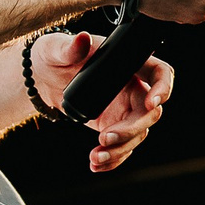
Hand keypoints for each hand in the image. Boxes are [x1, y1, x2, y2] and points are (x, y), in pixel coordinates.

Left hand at [33, 31, 173, 171]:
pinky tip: (96, 165)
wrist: (41, 77)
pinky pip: (122, 146)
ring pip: (137, 135)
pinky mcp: (113, 126)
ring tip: (96, 158)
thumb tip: (81, 39)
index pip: (159, 73)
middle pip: (149, 113)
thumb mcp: (56, 48)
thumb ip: (69, 47)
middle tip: (105, 138)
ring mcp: (125, 109)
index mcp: (127, 63)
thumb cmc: (53, 54)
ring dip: (120, 150)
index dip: (163, 88)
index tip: (153, 103)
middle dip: (131, 130)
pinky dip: (113, 159)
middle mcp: (132, 87)